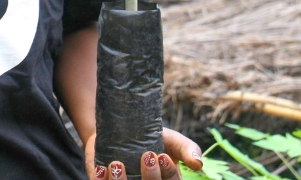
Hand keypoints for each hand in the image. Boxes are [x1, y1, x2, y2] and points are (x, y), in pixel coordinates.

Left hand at [85, 129, 202, 178]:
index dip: (169, 174)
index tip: (161, 155)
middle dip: (151, 178)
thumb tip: (198, 164)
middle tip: (148, 155)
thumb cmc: (150, 135)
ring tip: (118, 164)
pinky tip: (102, 168)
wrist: (120, 125)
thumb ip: (188, 149)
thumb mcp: (172, 140)